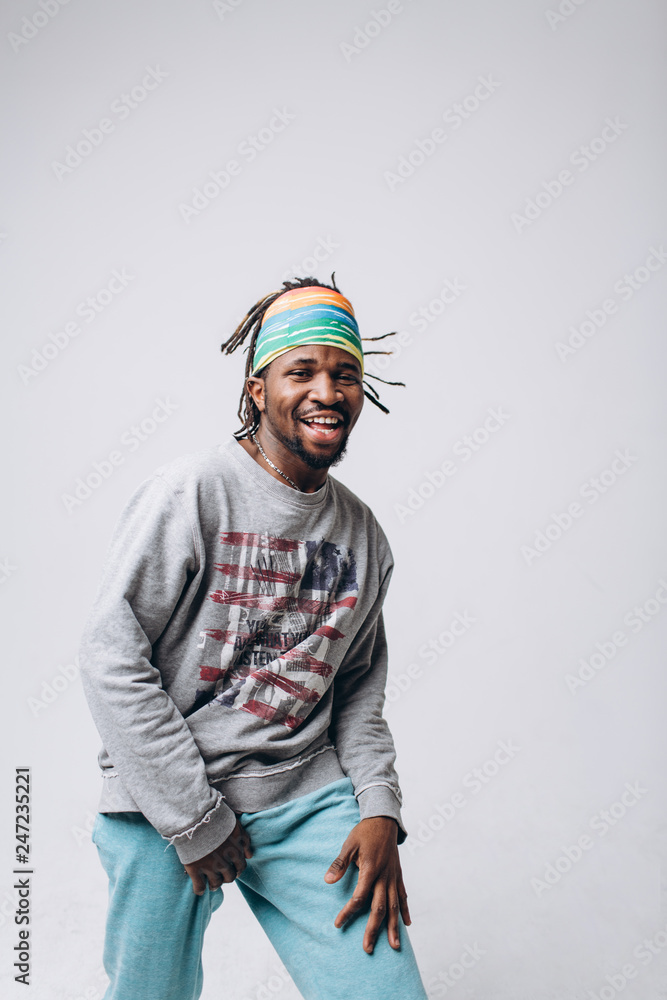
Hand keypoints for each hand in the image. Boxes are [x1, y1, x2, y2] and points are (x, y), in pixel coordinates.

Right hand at [184, 817, 252, 894]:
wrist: (198, 817)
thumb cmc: (218, 818)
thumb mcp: (236, 826)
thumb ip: (245, 841)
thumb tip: (250, 856)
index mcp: (235, 852)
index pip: (241, 867)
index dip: (237, 869)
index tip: (233, 869)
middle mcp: (224, 862)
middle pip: (230, 877)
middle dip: (227, 877)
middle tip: (222, 876)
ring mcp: (209, 867)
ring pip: (216, 884)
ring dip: (215, 885)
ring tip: (212, 885)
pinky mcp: (195, 869)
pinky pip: (199, 886)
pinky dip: (199, 890)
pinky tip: (199, 890)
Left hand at [324, 816, 410, 953]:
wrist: (384, 820)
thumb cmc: (364, 832)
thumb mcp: (349, 844)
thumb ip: (339, 864)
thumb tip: (327, 881)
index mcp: (371, 869)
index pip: (360, 896)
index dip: (348, 911)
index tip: (338, 923)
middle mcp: (385, 876)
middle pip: (379, 907)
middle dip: (374, 929)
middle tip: (367, 948)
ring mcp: (394, 877)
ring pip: (394, 906)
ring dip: (394, 927)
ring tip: (395, 947)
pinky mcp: (398, 875)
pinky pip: (403, 896)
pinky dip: (404, 910)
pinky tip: (406, 924)